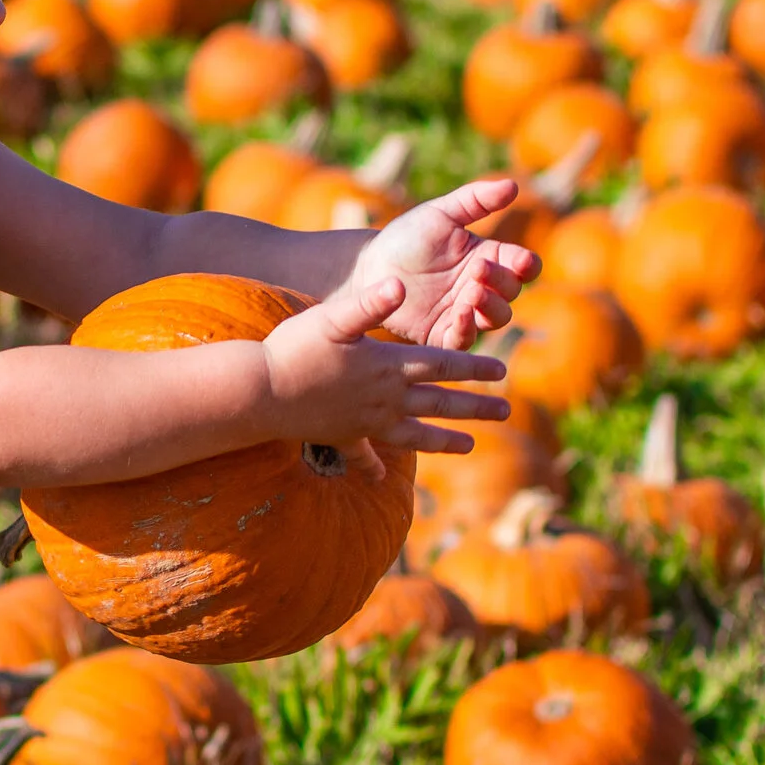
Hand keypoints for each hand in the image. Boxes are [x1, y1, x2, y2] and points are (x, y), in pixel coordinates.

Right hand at [260, 274, 510, 480]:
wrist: (259, 392)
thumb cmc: (293, 349)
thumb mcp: (331, 317)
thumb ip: (368, 303)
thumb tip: (400, 283)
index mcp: (387, 366)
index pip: (442, 365)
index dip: (474, 367)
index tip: (503, 372)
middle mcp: (384, 398)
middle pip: (439, 402)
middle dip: (474, 406)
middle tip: (505, 411)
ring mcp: (364, 422)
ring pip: (414, 434)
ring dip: (444, 440)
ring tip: (469, 446)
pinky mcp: (341, 435)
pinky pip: (363, 454)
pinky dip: (372, 467)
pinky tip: (377, 480)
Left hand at [345, 177, 542, 349]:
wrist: (368, 268)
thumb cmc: (406, 237)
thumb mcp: (440, 214)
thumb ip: (476, 200)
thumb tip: (513, 185)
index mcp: (489, 258)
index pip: (522, 266)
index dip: (526, 265)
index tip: (520, 260)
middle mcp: (482, 287)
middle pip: (512, 292)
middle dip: (501, 282)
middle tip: (477, 270)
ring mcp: (464, 312)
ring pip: (496, 318)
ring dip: (490, 307)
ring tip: (471, 294)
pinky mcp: (442, 334)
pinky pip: (464, 340)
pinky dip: (466, 330)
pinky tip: (457, 315)